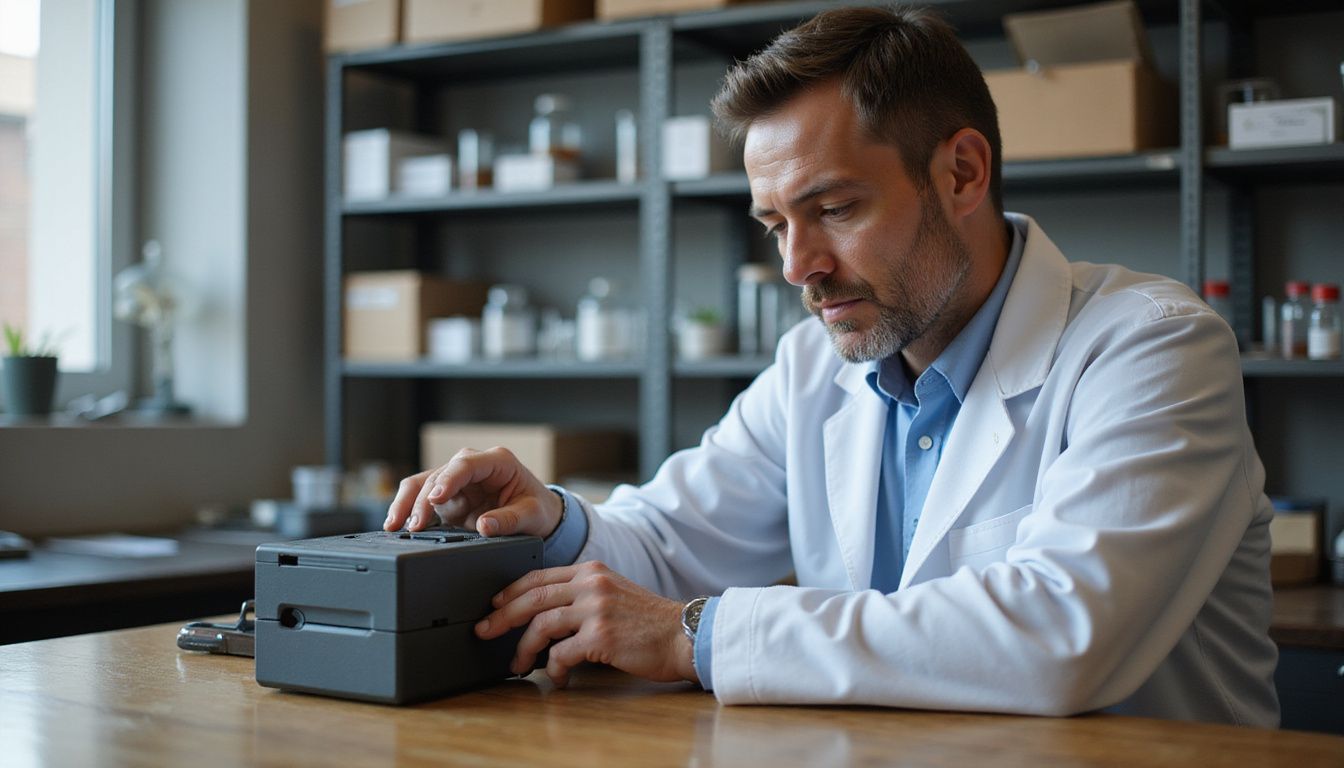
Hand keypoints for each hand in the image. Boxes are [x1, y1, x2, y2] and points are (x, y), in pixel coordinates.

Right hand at [383, 447, 563, 536]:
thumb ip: (509, 520)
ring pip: (423, 485)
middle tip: (414, 525)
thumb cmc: (537, 508)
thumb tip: (484, 527)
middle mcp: (473, 467)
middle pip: (439, 475)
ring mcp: (458, 482)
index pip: (465, 464)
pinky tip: (395, 525)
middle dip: (423, 500)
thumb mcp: (532, 515)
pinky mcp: (449, 498)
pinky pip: (422, 500)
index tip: (436, 497)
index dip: (448, 479)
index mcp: (497, 462)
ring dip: (408, 503)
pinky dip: (408, 511)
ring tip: (395, 525)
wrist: (538, 514)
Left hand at [476, 561, 698, 688]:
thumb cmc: (649, 622)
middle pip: (532, 597)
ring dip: (523, 648)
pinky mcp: (601, 635)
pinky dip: (553, 668)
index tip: (493, 604)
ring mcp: (596, 608)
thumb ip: (583, 595)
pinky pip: (562, 652)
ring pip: (541, 625)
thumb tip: (544, 615)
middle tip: (485, 631)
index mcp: (591, 571)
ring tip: (518, 664)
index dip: (510, 591)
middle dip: (502, 616)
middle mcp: (591, 584)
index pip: (539, 576)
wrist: (683, 634)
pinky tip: (557, 678)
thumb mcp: (613, 593)